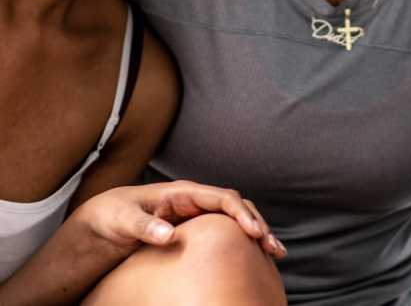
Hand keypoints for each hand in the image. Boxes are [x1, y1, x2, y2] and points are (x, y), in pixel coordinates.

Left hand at [73, 181, 286, 259]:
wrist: (97, 226)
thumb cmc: (109, 217)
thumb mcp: (121, 220)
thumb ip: (145, 225)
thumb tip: (170, 234)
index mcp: (181, 192)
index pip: (221, 197)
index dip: (241, 213)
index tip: (254, 233)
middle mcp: (193, 201)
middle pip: (235, 206)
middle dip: (257, 224)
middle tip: (273, 248)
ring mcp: (194, 215)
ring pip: (233, 219)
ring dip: (255, 233)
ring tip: (274, 254)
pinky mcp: (191, 231)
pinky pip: (223, 232)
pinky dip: (241, 242)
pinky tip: (253, 257)